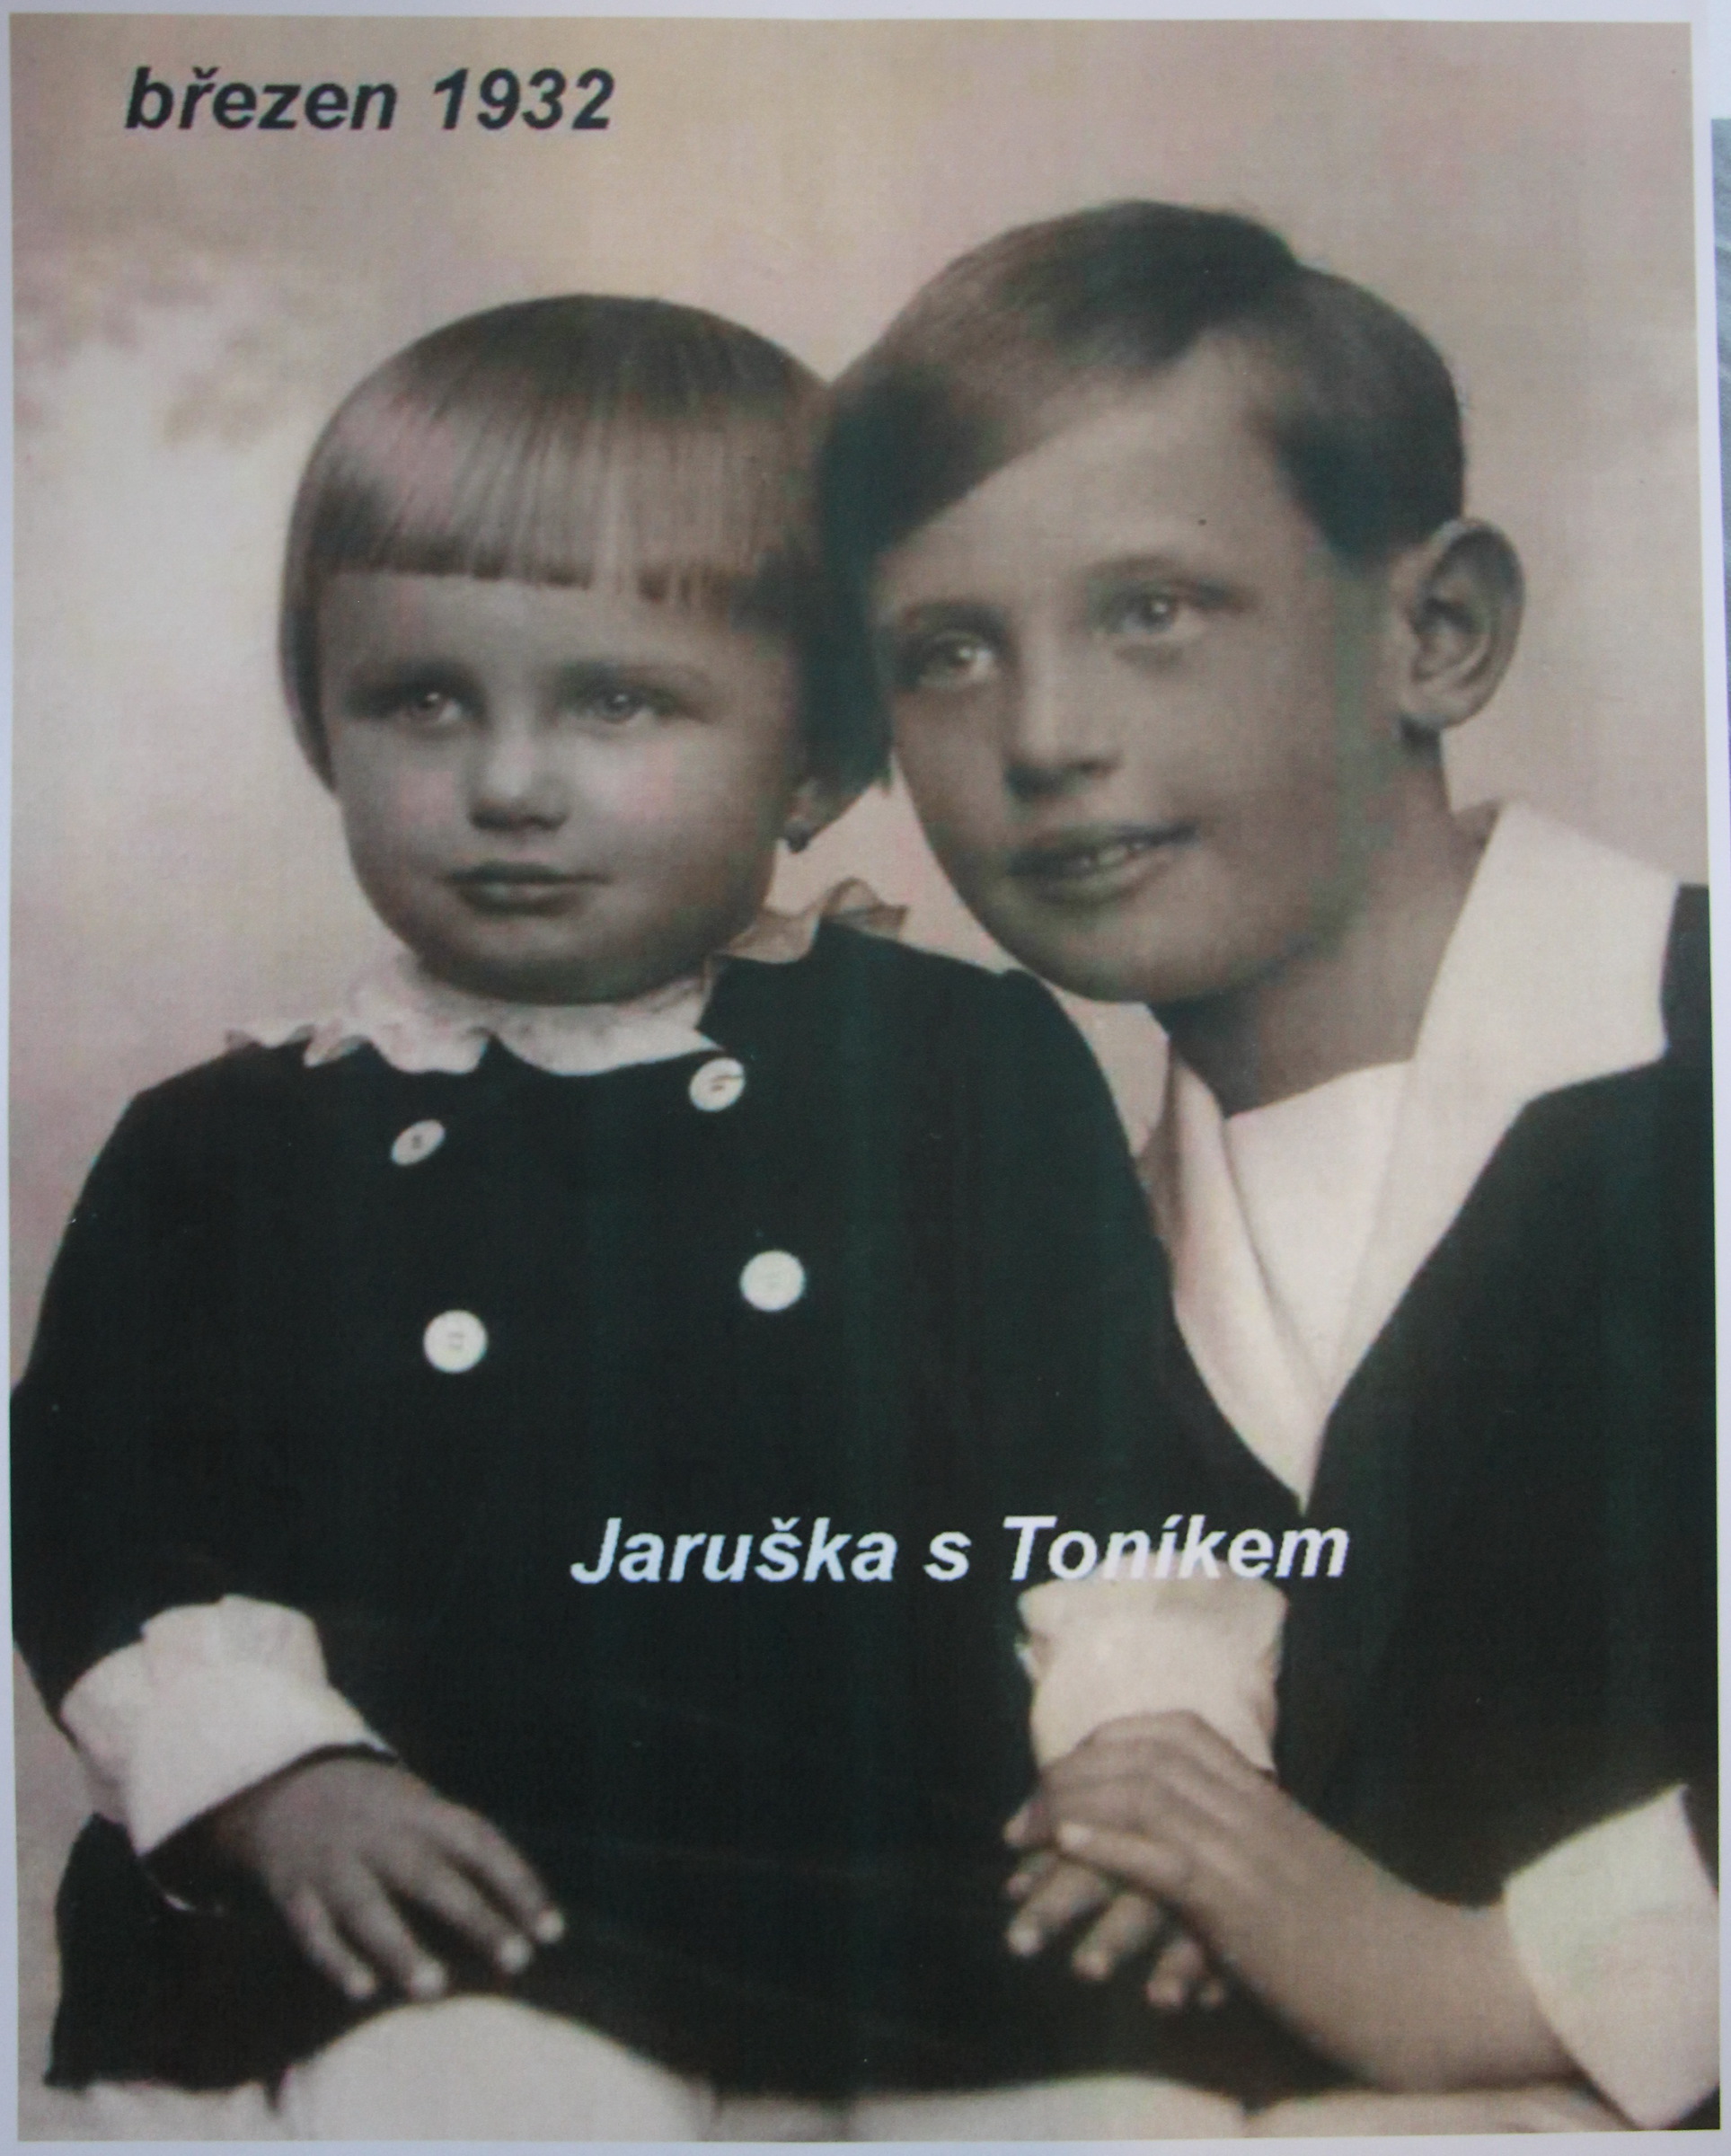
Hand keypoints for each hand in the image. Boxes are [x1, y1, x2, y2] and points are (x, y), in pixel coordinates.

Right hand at [199, 1754, 564, 2004]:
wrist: (280, 1781)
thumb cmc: (375, 1808)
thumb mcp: (420, 1805)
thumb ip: (460, 1844)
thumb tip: (518, 1904)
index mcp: (420, 1810)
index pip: (479, 1844)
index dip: (518, 1884)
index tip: (553, 1931)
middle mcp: (379, 1834)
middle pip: (430, 1877)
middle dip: (475, 1918)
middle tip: (517, 1959)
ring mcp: (333, 1863)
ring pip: (367, 1908)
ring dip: (400, 1948)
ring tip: (434, 1989)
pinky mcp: (292, 1891)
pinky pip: (314, 1930)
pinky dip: (336, 1959)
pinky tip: (363, 1990)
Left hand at [1033, 1712, 1571, 2092]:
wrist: (1444, 1989)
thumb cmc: (1377, 1952)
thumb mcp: (1306, 1887)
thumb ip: (1253, 1859)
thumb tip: (1196, 1869)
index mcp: (1267, 1801)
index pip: (1170, 1732)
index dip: (1101, 1746)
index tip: (1056, 1785)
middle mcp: (1255, 1812)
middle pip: (1142, 1755)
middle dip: (1066, 1778)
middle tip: (1017, 1830)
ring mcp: (1253, 1854)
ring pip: (1142, 1795)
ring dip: (1068, 1813)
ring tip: (1023, 1842)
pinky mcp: (1251, 1909)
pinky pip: (1169, 1857)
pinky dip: (1110, 1842)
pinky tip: (1069, 1844)